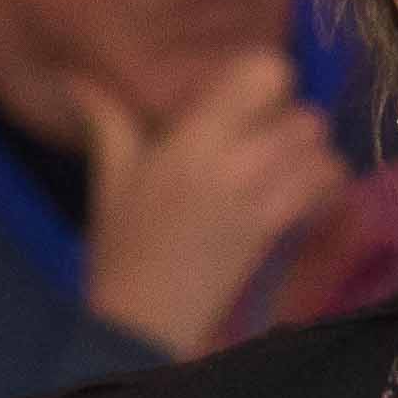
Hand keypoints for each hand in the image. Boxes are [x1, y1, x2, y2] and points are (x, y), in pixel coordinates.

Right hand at [76, 48, 346, 357]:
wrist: (139, 324)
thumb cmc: (122, 249)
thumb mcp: (110, 180)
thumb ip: (105, 120)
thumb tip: (72, 78)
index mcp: (190, 141)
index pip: (264, 73)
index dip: (266, 77)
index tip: (246, 99)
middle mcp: (232, 162)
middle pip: (305, 112)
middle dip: (292, 121)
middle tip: (267, 138)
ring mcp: (259, 198)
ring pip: (321, 149)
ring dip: (311, 154)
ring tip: (285, 168)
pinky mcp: (274, 231)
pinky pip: (324, 189)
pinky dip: (323, 188)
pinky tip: (299, 198)